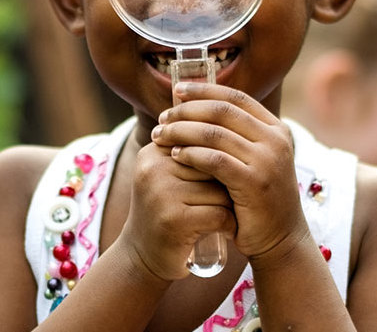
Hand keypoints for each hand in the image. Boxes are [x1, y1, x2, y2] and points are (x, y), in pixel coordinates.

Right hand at [118, 139, 236, 281]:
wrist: (142, 257)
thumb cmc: (168, 212)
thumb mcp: (170, 176)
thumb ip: (190, 150)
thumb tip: (233, 119)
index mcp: (153, 151)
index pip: (204, 142)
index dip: (221, 163)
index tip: (222, 182)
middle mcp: (153, 168)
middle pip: (214, 164)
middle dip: (228, 183)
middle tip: (229, 200)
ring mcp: (161, 194)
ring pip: (221, 189)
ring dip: (232, 205)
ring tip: (225, 216)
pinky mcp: (174, 220)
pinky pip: (219, 213)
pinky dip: (230, 225)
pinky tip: (227, 231)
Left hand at [150, 82, 307, 260]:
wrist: (279, 239)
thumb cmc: (256, 198)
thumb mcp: (253, 159)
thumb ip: (235, 135)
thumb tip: (193, 107)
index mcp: (276, 128)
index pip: (236, 97)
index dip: (204, 90)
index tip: (177, 90)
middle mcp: (275, 140)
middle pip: (222, 111)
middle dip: (187, 111)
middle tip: (163, 117)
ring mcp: (267, 160)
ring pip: (215, 133)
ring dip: (182, 131)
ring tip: (161, 136)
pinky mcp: (254, 183)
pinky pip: (214, 160)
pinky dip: (191, 154)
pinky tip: (174, 156)